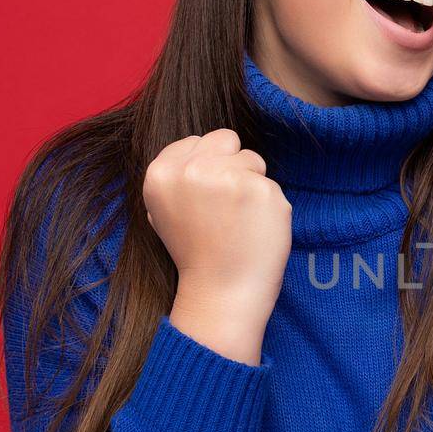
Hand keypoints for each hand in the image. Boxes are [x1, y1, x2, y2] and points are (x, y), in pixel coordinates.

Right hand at [144, 129, 291, 356]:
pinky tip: (255, 228)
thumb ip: (177, 174)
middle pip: (226, 139)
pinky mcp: (262, 191)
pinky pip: (272, 184)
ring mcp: (229, 178)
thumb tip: (199, 146)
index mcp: (161, 173)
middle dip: (231, 164)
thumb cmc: (196, 252)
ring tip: (238, 219)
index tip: (206, 197)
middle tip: (225, 206)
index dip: (207, 165)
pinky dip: (269, 205)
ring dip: (252, 183)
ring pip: (252, 159)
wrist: (221, 291)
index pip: (197, 140)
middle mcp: (192, 170)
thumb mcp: (163, 210)